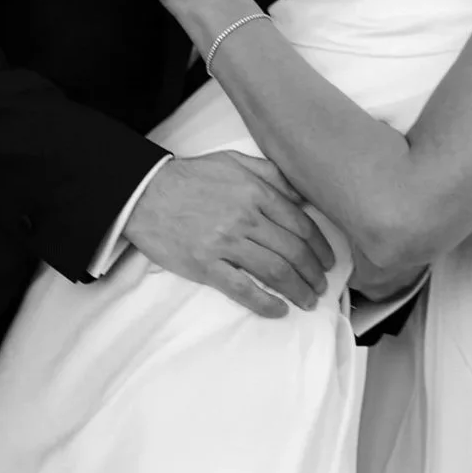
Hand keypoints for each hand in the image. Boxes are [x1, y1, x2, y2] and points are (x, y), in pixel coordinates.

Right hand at [124, 153, 333, 317]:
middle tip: (321, 286)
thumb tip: (302, 196)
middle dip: (314, 273)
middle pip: (293, 251)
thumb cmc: (189, 178)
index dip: (320, 247)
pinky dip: (266, 303)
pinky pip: (243, 289)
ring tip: (308, 301)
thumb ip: (270, 175)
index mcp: (255, 192)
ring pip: (275, 271)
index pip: (300, 224)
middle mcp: (245, 217)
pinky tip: (279, 310)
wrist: (144, 193)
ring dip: (298, 290)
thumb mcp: (233, 162)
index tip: (327, 262)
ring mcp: (225, 242)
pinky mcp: (205, 265)